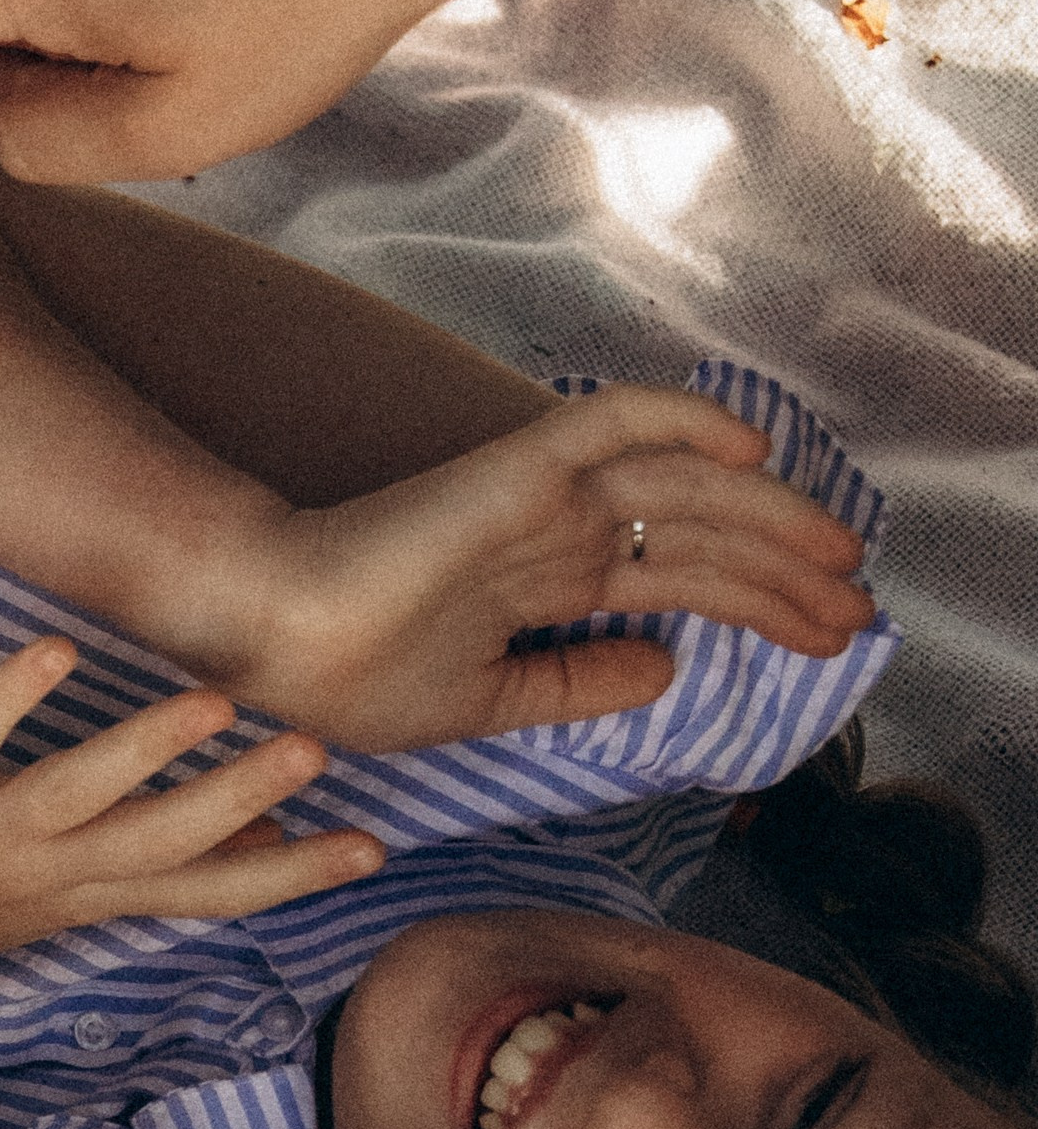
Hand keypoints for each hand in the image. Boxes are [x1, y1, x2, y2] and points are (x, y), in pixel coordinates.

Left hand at [0, 636, 381, 1000]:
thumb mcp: (50, 898)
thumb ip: (146, 864)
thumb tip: (257, 843)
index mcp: (83, 898)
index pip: (205, 893)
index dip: (290, 875)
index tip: (374, 850)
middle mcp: (42, 878)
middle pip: (157, 844)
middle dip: (239, 802)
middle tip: (320, 753)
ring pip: (78, 796)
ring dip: (148, 748)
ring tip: (218, 701)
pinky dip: (9, 696)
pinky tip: (57, 648)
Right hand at [211, 389, 875, 753]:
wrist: (270, 638)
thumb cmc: (348, 678)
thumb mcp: (484, 705)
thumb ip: (573, 684)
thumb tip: (664, 668)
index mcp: (551, 585)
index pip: (683, 581)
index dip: (761, 607)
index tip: (826, 641)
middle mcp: (562, 532)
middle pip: (703, 539)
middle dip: (786, 575)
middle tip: (858, 612)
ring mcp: (546, 496)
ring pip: (685, 488)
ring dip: (769, 519)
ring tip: (840, 557)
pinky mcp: (519, 467)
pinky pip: (618, 423)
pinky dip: (688, 423)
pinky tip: (753, 452)